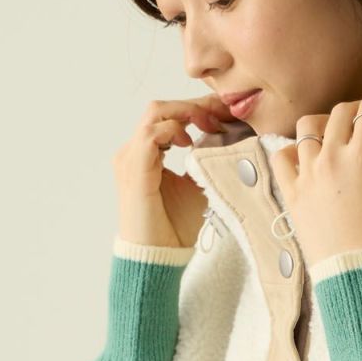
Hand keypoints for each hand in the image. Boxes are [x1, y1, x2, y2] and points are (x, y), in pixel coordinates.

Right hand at [113, 94, 233, 247]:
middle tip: (222, 113)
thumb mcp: (198, 188)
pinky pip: (151, 135)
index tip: (225, 111)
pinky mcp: (133, 167)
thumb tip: (231, 145)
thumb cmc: (174, 227)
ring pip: (155, 113)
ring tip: (210, 125)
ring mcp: (130, 156)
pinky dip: (174, 131)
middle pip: (161, 107)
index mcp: (145, 153)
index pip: (168, 116)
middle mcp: (133, 150)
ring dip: (186, 113)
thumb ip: (206, 164)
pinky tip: (191, 144)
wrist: (156, 255)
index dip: (197, 108)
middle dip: (195, 105)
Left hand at [266, 86, 361, 269]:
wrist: (357, 271)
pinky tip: (305, 155)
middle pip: (341, 113)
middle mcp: (333, 156)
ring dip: (324, 122)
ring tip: (334, 132)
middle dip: (356, 108)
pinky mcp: (292, 191)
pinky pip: (282, 157)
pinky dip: (292, 149)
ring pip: (308, 127)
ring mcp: (309, 172)